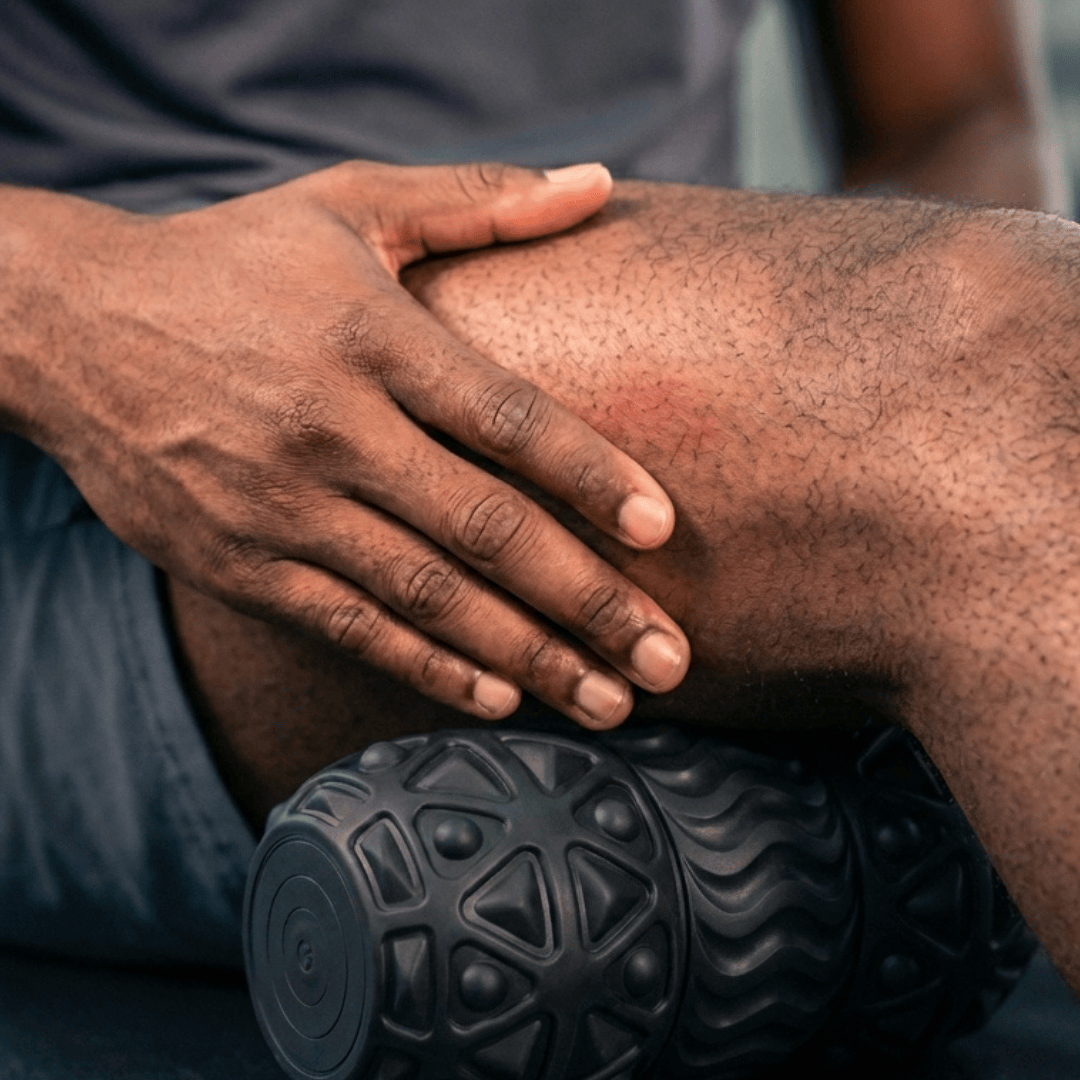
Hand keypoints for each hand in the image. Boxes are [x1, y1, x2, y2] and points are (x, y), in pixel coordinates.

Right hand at [4, 160, 688, 727]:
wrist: (68, 328)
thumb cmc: (228, 264)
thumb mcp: (346, 207)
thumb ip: (477, 201)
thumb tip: (599, 181)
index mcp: (372, 338)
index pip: (509, 417)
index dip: (593, 476)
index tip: (663, 532)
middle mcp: (333, 429)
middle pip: (486, 529)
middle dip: (588, 602)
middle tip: (669, 659)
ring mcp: (284, 506)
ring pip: (429, 598)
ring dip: (528, 658)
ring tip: (609, 702)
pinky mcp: (242, 563)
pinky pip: (352, 627)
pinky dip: (429, 668)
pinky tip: (498, 699)